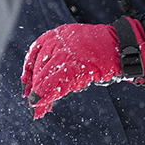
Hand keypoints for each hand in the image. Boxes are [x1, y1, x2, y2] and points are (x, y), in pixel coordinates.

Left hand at [23, 16, 144, 116]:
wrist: (119, 48)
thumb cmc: (99, 51)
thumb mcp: (74, 52)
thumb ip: (59, 62)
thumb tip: (43, 83)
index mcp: (56, 35)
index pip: (34, 54)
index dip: (28, 72)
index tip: (25, 86)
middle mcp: (57, 42)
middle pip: (38, 68)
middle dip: (33, 87)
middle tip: (31, 102)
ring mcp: (64, 54)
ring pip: (44, 77)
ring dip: (39, 95)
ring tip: (38, 108)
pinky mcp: (72, 66)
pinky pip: (54, 84)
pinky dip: (47, 95)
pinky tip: (43, 104)